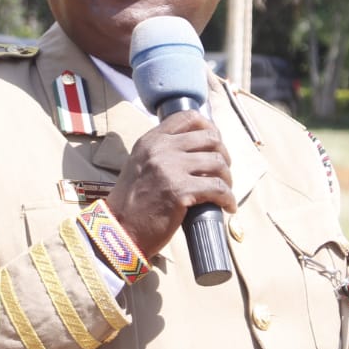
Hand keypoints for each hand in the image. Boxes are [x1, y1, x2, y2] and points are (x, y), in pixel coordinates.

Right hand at [104, 110, 234, 255]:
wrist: (120, 231)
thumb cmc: (132, 204)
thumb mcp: (140, 165)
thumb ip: (161, 153)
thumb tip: (196, 150)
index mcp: (151, 140)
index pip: (187, 117)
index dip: (208, 126)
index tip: (215, 142)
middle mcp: (160, 149)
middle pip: (209, 138)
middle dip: (223, 154)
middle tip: (223, 171)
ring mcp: (170, 168)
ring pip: (217, 162)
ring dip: (227, 177)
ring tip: (225, 190)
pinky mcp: (180, 190)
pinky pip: (218, 188)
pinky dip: (228, 198)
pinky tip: (228, 206)